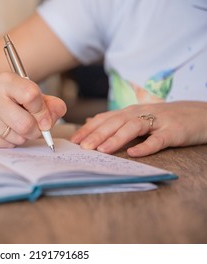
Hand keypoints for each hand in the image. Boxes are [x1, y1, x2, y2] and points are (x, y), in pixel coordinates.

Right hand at [0, 72, 66, 146]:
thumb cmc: (5, 99)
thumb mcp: (27, 93)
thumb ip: (48, 103)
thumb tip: (57, 113)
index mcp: (5, 80)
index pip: (32, 96)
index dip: (43, 112)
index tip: (45, 119)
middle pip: (26, 124)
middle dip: (35, 130)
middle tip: (33, 128)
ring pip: (17, 137)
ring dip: (21, 137)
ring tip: (12, 126)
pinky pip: (5, 146)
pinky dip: (9, 142)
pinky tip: (1, 131)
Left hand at [71, 101, 206, 156]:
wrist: (199, 114)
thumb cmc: (163, 119)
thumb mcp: (138, 117)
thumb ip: (116, 121)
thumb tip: (90, 122)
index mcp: (129, 112)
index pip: (104, 119)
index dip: (88, 129)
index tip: (74, 141)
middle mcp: (140, 114)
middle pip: (115, 122)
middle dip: (97, 135)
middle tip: (83, 148)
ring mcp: (157, 121)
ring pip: (132, 128)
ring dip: (116, 138)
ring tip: (102, 150)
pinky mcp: (173, 132)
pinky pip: (158, 140)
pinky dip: (146, 146)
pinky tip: (134, 153)